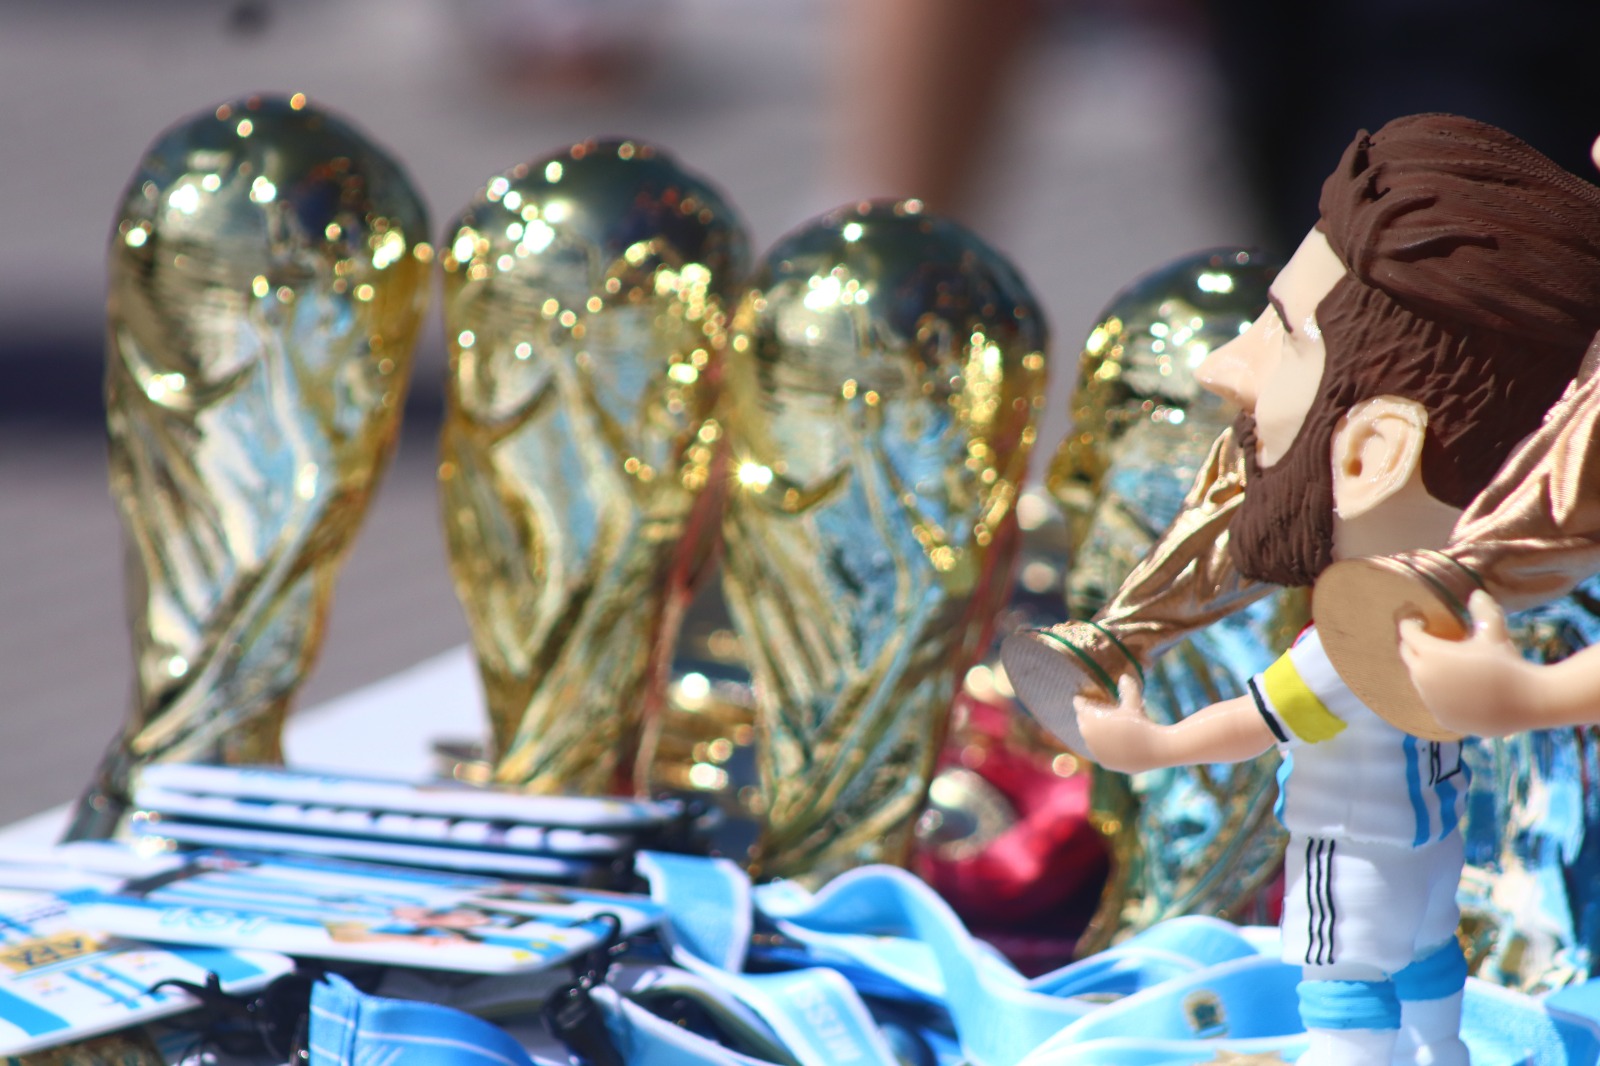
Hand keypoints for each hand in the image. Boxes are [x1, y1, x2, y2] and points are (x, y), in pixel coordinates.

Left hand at [1075, 674, 1160, 773]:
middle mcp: (1089, 737)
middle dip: (1085, 716)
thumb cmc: (1143, 723)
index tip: (1079, 698)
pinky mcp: (1105, 763)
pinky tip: (1106, 741)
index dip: (1081, 701)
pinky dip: (1100, 746)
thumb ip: (1127, 688)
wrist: (1156, 749)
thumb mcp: (1134, 702)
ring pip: (1089, 739)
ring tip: (1097, 726)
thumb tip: (1123, 676)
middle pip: (1082, 723)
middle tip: (1089, 710)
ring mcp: (1096, 752)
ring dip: (1092, 732)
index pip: (1080, 707)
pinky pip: (1099, 752)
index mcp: (1091, 720)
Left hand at [1398, 590, 1536, 736]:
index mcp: (1431, 654)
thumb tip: (1475, 593)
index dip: (1411, 625)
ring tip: (1443, 663)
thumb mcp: (1494, 632)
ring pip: (1419, 680)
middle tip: (1426, 639)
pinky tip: (1453, 687)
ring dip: (1426, 670)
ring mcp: (1431, 701)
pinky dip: (1438, 692)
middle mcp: (1424, 678)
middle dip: (1414, 646)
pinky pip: (1433, 701)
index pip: (1408, 634)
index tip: (1418, 621)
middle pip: (1408, 656)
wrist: (1529, 702)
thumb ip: (1481, 610)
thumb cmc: (1508, 663)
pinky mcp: (1443, 718)